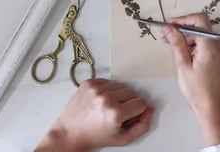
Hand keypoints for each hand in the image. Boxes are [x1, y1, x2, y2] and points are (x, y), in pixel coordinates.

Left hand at [36, 79, 154, 151]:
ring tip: (108, 107)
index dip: (137, 111)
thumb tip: (150, 110)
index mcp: (116, 113)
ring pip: (121, 86)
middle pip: (132, 93)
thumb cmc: (94, 137)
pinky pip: (109, 81)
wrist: (70, 133)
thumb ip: (142, 125)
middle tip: (117, 113)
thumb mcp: (123, 139)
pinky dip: (108, 90)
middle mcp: (106, 98)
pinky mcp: (89, 83)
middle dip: (128, 103)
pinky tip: (102, 100)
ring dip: (119, 95)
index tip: (128, 116)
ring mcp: (96, 89)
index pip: (141, 102)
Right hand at [162, 13, 219, 146]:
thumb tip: (170, 29)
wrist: (214, 107)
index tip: (171, 24)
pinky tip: (183, 52)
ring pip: (202, 35)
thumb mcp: (183, 66)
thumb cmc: (198, 91)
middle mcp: (218, 45)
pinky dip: (194, 44)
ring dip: (187, 37)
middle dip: (182, 28)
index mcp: (210, 46)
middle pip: (200, 26)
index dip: (184, 19)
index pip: (200, 19)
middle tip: (166, 35)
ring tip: (171, 45)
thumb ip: (177, 44)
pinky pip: (206, 44)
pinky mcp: (219, 57)